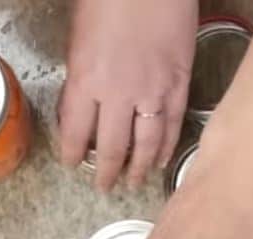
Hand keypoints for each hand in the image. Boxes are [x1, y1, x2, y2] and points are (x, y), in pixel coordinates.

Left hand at [59, 0, 197, 190]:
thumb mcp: (77, 37)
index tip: (72, 165)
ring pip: (145, 144)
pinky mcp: (179, 83)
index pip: (75, 132)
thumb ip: (79, 76)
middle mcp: (118, 94)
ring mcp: (152, 91)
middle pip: (111, 147)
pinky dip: (166, 147)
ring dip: (138, 167)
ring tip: (133, 183)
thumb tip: (80, 104)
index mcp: (86, 80)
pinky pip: (172, 125)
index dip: (73, 154)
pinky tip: (160, 161)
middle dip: (106, 172)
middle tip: (104, 187)